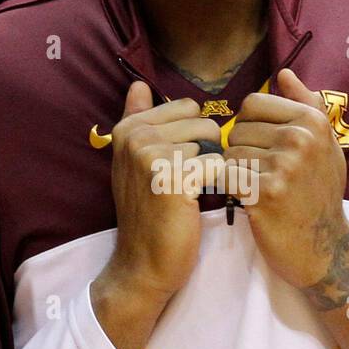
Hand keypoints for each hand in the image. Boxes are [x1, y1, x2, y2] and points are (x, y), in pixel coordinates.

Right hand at [106, 80, 220, 300]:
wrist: (143, 264)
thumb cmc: (149, 213)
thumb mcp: (134, 163)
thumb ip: (138, 120)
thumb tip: (138, 84)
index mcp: (128, 128)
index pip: (187, 107)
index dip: (195, 136)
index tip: (180, 164)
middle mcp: (136, 137)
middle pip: (204, 124)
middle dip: (207, 153)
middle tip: (187, 184)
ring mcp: (152, 155)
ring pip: (214, 145)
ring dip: (212, 170)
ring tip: (191, 194)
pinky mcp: (173, 178)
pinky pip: (219, 166)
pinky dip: (220, 185)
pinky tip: (200, 203)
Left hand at [225, 68, 348, 288]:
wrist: (326, 248)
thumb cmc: (321, 194)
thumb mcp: (325, 146)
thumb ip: (306, 106)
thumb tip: (284, 72)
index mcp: (313, 121)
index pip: (252, 104)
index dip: (249, 126)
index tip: (261, 149)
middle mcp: (300, 138)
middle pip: (237, 130)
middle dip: (240, 152)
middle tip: (259, 175)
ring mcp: (283, 166)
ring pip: (228, 155)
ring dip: (234, 173)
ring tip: (254, 189)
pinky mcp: (265, 193)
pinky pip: (225, 177)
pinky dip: (229, 190)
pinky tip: (246, 201)